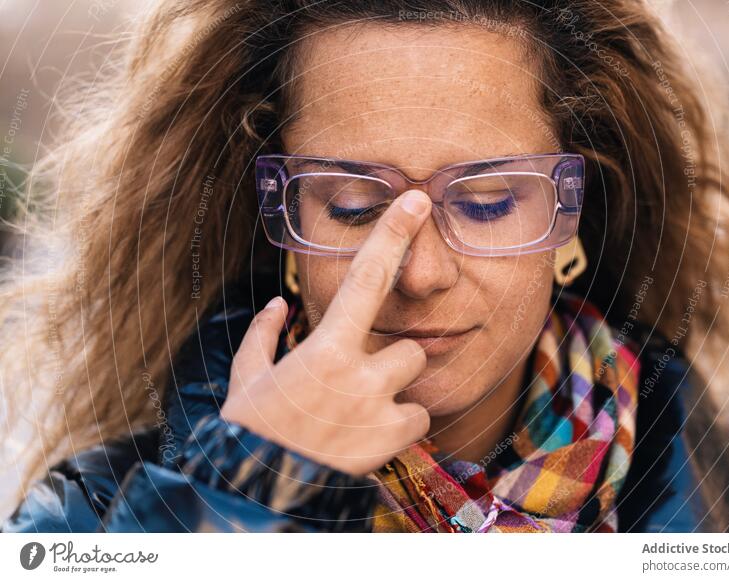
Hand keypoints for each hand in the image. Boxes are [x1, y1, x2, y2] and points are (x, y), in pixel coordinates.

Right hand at [220, 190, 431, 475]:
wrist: (260, 492)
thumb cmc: (251, 431)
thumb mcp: (247, 378)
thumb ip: (263, 336)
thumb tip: (279, 305)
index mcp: (324, 348)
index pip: (365, 278)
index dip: (391, 234)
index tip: (414, 201)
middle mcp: (360, 373)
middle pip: (410, 346)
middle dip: (395, 359)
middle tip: (365, 382)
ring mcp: (380, 408)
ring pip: (417, 382)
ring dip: (399, 393)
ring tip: (365, 414)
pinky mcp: (392, 441)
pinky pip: (419, 419)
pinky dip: (402, 425)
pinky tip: (372, 436)